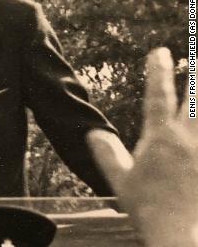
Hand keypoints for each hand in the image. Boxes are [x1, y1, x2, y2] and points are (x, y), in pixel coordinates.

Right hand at [91, 48, 197, 245]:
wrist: (181, 234)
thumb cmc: (149, 209)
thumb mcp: (119, 180)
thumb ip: (106, 153)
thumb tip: (92, 132)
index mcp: (161, 139)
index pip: (158, 96)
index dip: (158, 71)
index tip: (159, 51)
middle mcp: (188, 138)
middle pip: (197, 97)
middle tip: (196, 57)